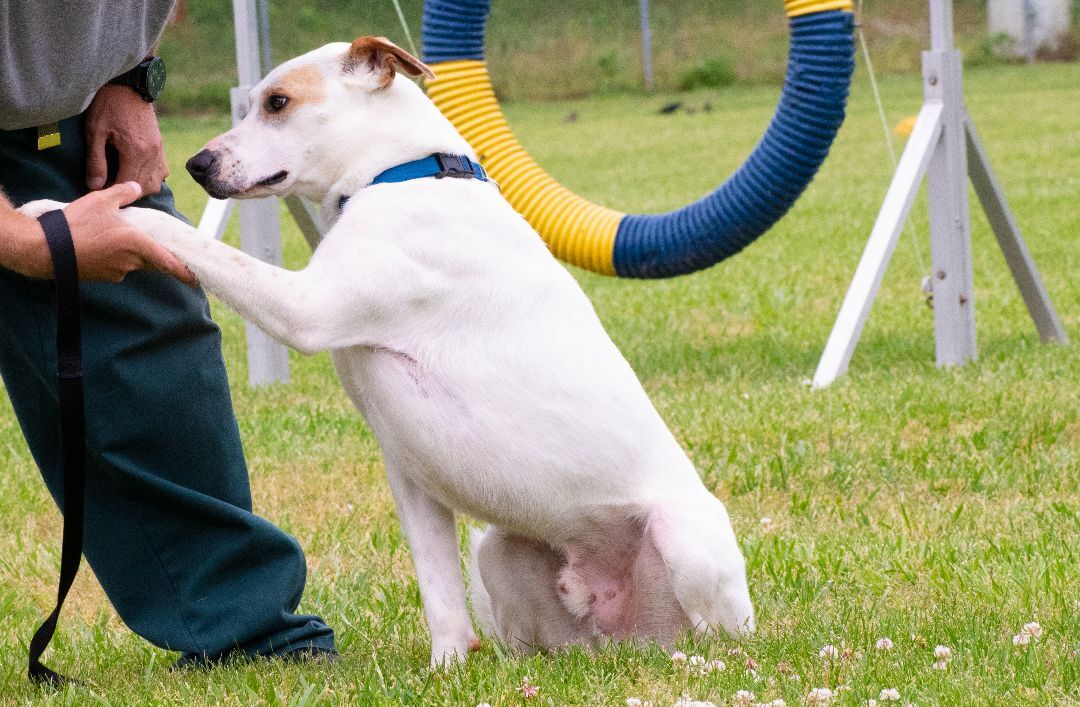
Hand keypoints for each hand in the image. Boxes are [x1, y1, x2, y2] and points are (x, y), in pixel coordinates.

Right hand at [10, 184, 194, 283]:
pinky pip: (117, 267)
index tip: (195, 279)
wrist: (44, 249)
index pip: (168, 263)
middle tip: (159, 247)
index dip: (184, 272)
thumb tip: (137, 187)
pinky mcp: (102, 277)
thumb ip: (123, 193)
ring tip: (115, 236)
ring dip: (132, 253)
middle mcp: (131, 263)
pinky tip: (101, 244)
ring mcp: (116, 272)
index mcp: (137, 245)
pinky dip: (116, 257)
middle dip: (157, 256)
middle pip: (152, 262)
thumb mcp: (101, 200)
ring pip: (133, 264)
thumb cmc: (76, 224)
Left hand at [84, 84, 169, 194]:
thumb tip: (95, 186)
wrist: (128, 85)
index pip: (127, 185)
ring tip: (122, 181)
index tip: (100, 190)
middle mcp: (152, 155)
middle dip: (127, 192)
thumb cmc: (108, 105)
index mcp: (136, 152)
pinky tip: (135, 173)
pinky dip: (149, 178)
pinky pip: (161, 173)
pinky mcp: (161, 147)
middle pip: (144, 188)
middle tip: (110, 187)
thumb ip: (96, 161)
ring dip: (139, 187)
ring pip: (155, 183)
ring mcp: (159, 151)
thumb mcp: (95, 132)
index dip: (113, 191)